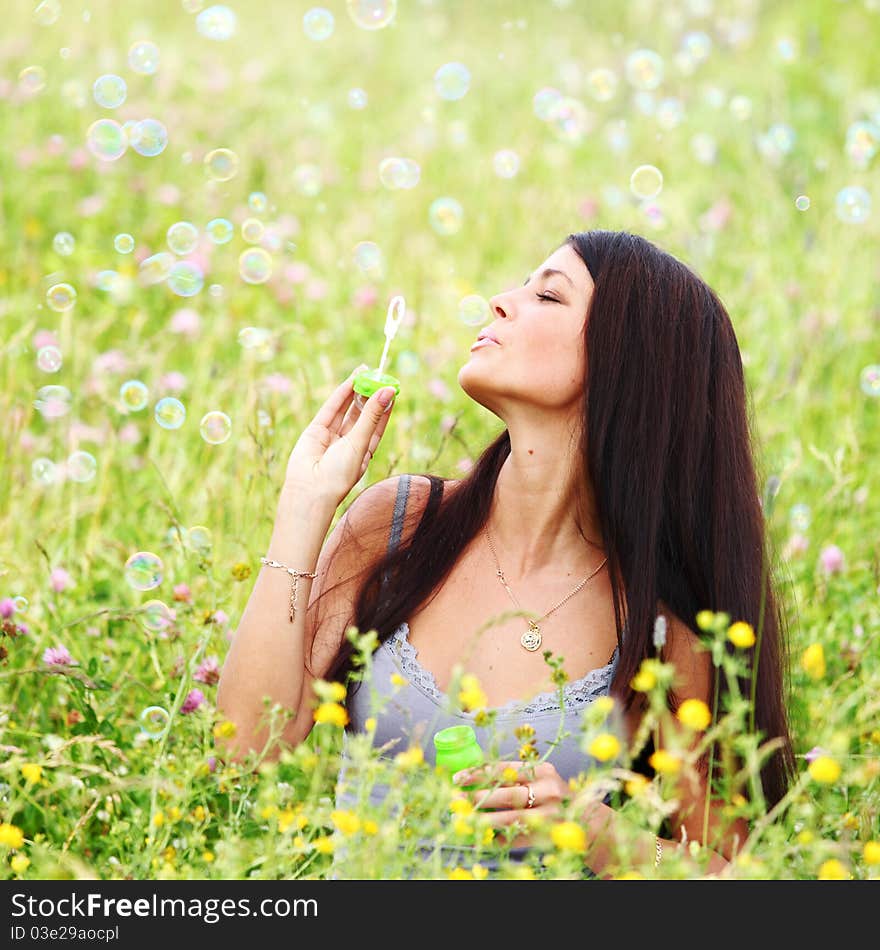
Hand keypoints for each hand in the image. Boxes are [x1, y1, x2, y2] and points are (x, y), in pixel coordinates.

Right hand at [284, 365, 395, 508]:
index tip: (393, 388)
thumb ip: (371, 415)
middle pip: (362, 413)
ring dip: (356, 390)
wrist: (309, 490)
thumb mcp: (360, 441)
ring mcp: (332, 436)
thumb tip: (388, 392)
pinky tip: (351, 381)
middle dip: (370, 394)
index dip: (385, 406)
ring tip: (366, 370)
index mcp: (364, 451)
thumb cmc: (339, 474)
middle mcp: (349, 443)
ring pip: (347, 409)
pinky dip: (341, 395)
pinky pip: (331, 409)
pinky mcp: (316, 430)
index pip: (378, 424)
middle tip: (379, 374)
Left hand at [452, 760, 571, 846]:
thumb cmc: (554, 795)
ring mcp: (549, 816)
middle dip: (479, 797)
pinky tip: (482, 837)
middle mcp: (549, 791)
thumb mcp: (540, 777)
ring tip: (464, 819)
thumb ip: (515, 776)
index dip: (479, 773)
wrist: (585, 820)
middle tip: (458, 798)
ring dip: (483, 820)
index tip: (459, 777)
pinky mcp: (546, 836)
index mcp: (544, 771)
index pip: (506, 769)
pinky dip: (497, 837)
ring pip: (510, 818)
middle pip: (507, 794)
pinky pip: (516, 837)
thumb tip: (475, 778)